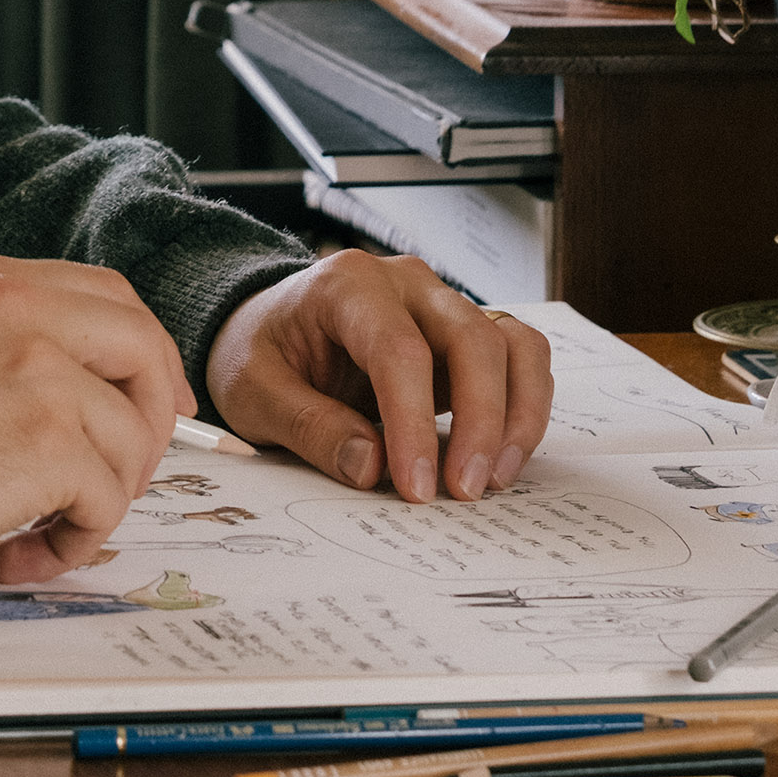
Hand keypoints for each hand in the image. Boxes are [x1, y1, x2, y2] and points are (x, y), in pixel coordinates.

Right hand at [0, 252, 194, 583]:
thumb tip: (79, 386)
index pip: (105, 296)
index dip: (142, 352)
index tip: (154, 400)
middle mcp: (16, 306)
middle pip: (141, 345)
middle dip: (153, 416)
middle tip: (133, 470)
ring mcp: (40, 369)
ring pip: (130, 438)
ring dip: (99, 501)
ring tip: (40, 531)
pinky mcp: (49, 439)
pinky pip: (106, 498)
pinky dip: (74, 541)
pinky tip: (19, 554)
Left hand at [204, 250, 551, 502]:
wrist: (266, 327)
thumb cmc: (259, 353)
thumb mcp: (253, 391)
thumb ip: (309, 426)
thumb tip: (371, 467)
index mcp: (347, 285)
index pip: (399, 350)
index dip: (414, 423)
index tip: (416, 488)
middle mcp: (406, 284)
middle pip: (471, 339)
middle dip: (480, 421)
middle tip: (463, 492)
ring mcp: (442, 305)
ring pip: (511, 344)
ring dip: (515, 414)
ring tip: (491, 480)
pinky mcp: (464, 335)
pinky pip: (519, 358)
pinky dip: (524, 406)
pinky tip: (500, 458)